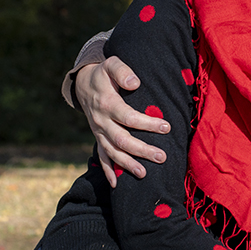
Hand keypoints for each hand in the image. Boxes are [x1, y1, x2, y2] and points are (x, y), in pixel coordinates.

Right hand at [77, 56, 169, 186]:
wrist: (84, 84)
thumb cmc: (104, 74)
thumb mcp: (111, 64)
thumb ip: (122, 71)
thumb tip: (135, 82)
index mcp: (107, 103)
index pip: (128, 117)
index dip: (147, 123)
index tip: (166, 127)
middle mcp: (101, 121)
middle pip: (122, 139)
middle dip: (142, 150)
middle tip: (161, 156)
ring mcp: (98, 132)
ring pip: (113, 152)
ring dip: (127, 164)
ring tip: (144, 174)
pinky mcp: (98, 138)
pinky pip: (102, 157)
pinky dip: (108, 171)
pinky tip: (116, 185)